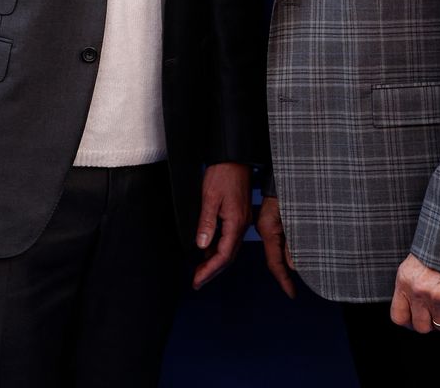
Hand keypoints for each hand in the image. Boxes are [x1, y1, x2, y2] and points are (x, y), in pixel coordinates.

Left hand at [192, 162, 251, 289]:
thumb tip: (202, 246)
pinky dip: (218, 248)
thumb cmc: (223, 174)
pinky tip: (207, 250)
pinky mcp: (239, 215)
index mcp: (236, 222)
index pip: (223, 255)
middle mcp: (242, 224)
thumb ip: (206, 222)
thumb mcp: (210, 197)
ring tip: (199, 270)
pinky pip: (229, 237)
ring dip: (215, 261)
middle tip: (197, 281)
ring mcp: (242, 220)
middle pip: (228, 256)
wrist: (234, 158)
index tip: (197, 281)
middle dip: (212, 271)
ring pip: (229, 248)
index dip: (210, 270)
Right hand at [256, 196, 294, 298]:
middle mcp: (266, 227)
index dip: (283, 279)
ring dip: (289, 261)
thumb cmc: (289, 187)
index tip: (291, 294)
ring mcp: (269, 222)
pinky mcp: (274, 218)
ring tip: (301, 273)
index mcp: (267, 228)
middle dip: (284, 273)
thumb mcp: (294, 215)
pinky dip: (290, 248)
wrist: (287, 168)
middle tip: (295, 288)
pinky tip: (298, 252)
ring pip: (279, 247)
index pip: (274, 261)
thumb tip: (292, 265)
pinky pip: (281, 238)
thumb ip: (293, 241)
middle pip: (274, 256)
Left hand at [390, 253, 439, 334]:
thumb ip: (413, 283)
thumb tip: (418, 308)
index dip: (410, 322)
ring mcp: (439, 296)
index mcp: (405, 281)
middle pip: (422, 327)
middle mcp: (419, 291)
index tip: (420, 320)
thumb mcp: (416, 262)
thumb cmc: (438, 245)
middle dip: (432, 321)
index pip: (399, 317)